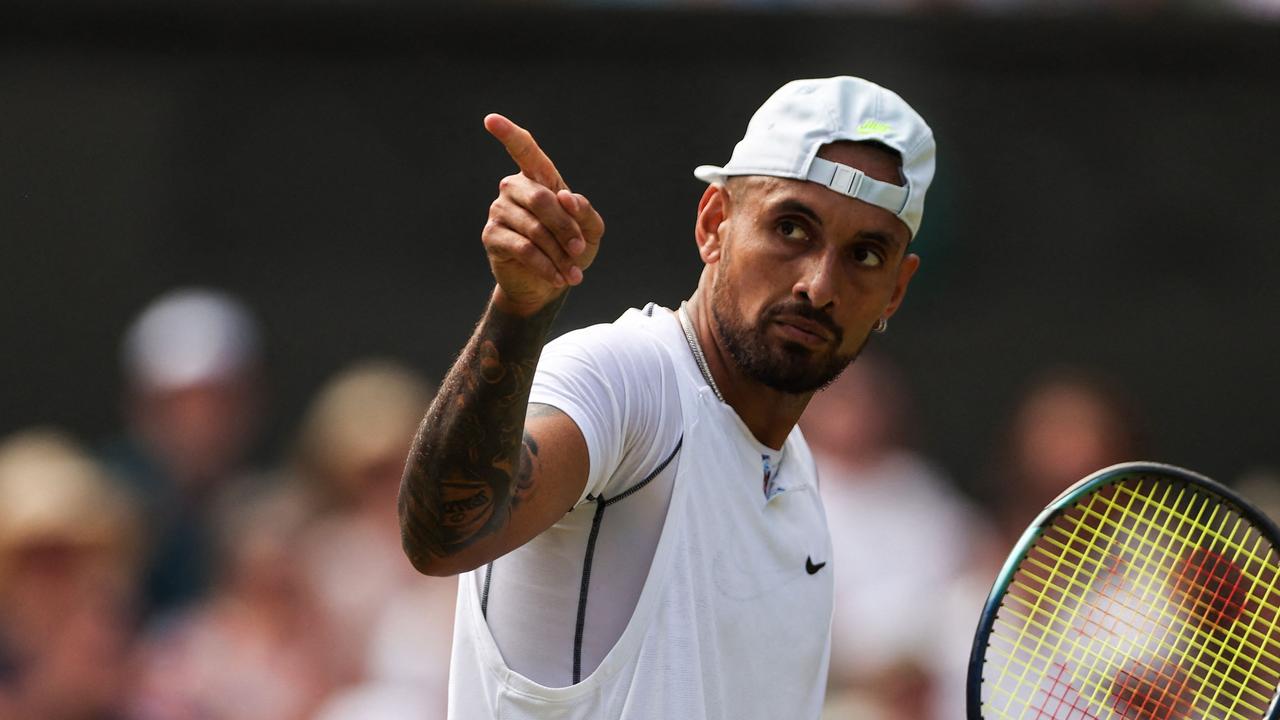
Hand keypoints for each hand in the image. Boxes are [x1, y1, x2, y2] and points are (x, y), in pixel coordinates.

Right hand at [482, 114, 604, 315]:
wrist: (550, 283)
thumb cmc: (570, 249)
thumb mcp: (590, 230)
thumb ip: (585, 211)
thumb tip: (566, 198)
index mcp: (539, 178)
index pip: (524, 149)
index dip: (508, 134)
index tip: (490, 120)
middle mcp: (514, 188)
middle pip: (543, 200)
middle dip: (566, 228)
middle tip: (579, 251)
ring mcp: (500, 210)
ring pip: (534, 228)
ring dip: (559, 253)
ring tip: (572, 272)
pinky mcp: (492, 236)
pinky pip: (524, 248)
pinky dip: (546, 265)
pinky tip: (558, 278)